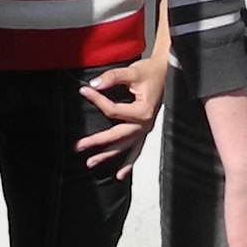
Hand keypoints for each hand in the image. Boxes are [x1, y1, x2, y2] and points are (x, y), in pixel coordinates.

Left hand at [75, 49, 167, 174]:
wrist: (167, 73)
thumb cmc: (151, 72)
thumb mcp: (132, 71)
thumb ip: (112, 77)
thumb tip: (93, 84)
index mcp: (142, 111)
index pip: (113, 110)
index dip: (97, 100)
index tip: (83, 90)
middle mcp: (145, 124)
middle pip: (117, 135)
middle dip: (97, 142)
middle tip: (78, 146)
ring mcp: (145, 130)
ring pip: (125, 147)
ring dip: (108, 155)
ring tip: (90, 163)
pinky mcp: (145, 131)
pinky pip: (136, 150)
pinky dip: (129, 163)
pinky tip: (120, 175)